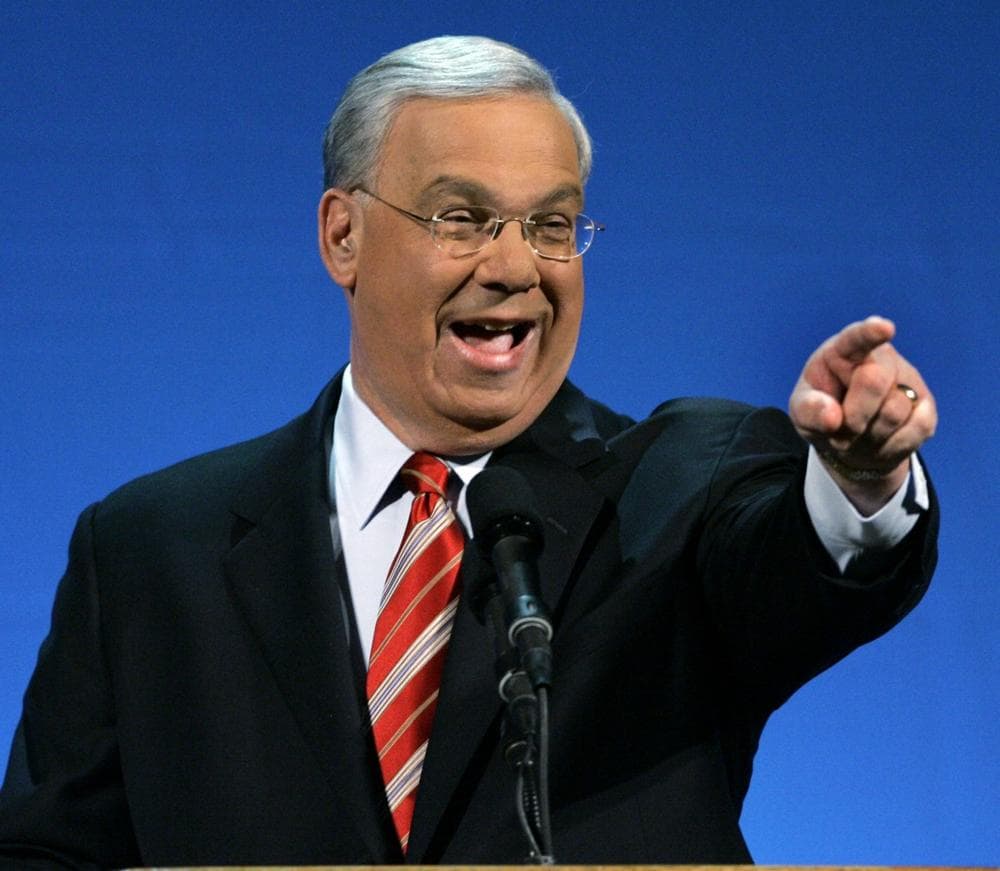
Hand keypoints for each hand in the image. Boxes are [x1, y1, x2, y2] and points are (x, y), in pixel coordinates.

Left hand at [789, 316, 936, 509]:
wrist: (850, 441)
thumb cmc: (823, 414)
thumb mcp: (802, 413)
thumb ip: (809, 411)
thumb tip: (832, 417)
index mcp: (842, 351)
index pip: (856, 338)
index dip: (870, 333)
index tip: (883, 327)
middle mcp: (880, 359)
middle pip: (874, 383)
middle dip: (853, 415)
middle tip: (840, 427)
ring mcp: (907, 382)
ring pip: (894, 412)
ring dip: (869, 435)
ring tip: (858, 433)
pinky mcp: (926, 407)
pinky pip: (916, 429)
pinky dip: (891, 445)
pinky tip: (880, 440)